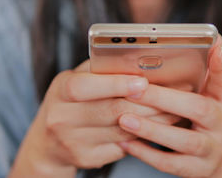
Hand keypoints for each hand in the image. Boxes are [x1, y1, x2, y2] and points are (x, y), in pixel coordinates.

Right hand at [9, 61, 179, 176]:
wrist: (47, 143)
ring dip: (153, 120)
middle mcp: (62, 118)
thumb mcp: (76, 80)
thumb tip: (137, 62)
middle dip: (148, 103)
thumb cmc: (70, 101)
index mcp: (60, 91)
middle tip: (173, 95)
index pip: (85, 86)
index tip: (143, 82)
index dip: (115, 84)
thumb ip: (100, 71)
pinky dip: (143, 136)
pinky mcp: (86, 159)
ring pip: (123, 131)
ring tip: (174, 109)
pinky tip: (158, 127)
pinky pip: (123, 146)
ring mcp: (73, 142)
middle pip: (111, 111)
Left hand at [117, 38, 221, 176]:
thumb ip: (197, 74)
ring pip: (184, 140)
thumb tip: (194, 43)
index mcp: (221, 100)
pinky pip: (170, 164)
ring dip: (152, 128)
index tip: (216, 47)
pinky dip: (146, 153)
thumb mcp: (204, 95)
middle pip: (199, 109)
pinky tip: (125, 142)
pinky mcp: (197, 170)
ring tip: (124, 118)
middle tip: (136, 88)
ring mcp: (211, 149)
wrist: (212, 159)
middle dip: (165, 98)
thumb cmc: (199, 118)